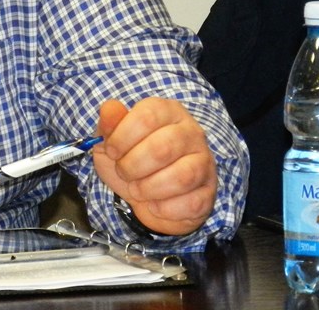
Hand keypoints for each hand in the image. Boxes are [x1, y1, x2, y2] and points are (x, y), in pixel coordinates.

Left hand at [92, 97, 216, 236]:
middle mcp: (191, 132)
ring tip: (137, 190)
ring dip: (149, 188)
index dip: (122, 137)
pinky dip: (165, 209)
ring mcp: (204, 161)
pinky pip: (192, 203)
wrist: (143, 196)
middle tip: (123, 172)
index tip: (111, 151)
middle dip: (133, 166)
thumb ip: (109, 122)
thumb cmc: (128, 159)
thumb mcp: (110, 139)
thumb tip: (110, 109)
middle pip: (163, 148)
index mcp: (167, 111)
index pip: (147, 117)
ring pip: (182, 177)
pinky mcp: (209, 191)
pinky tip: (154, 205)